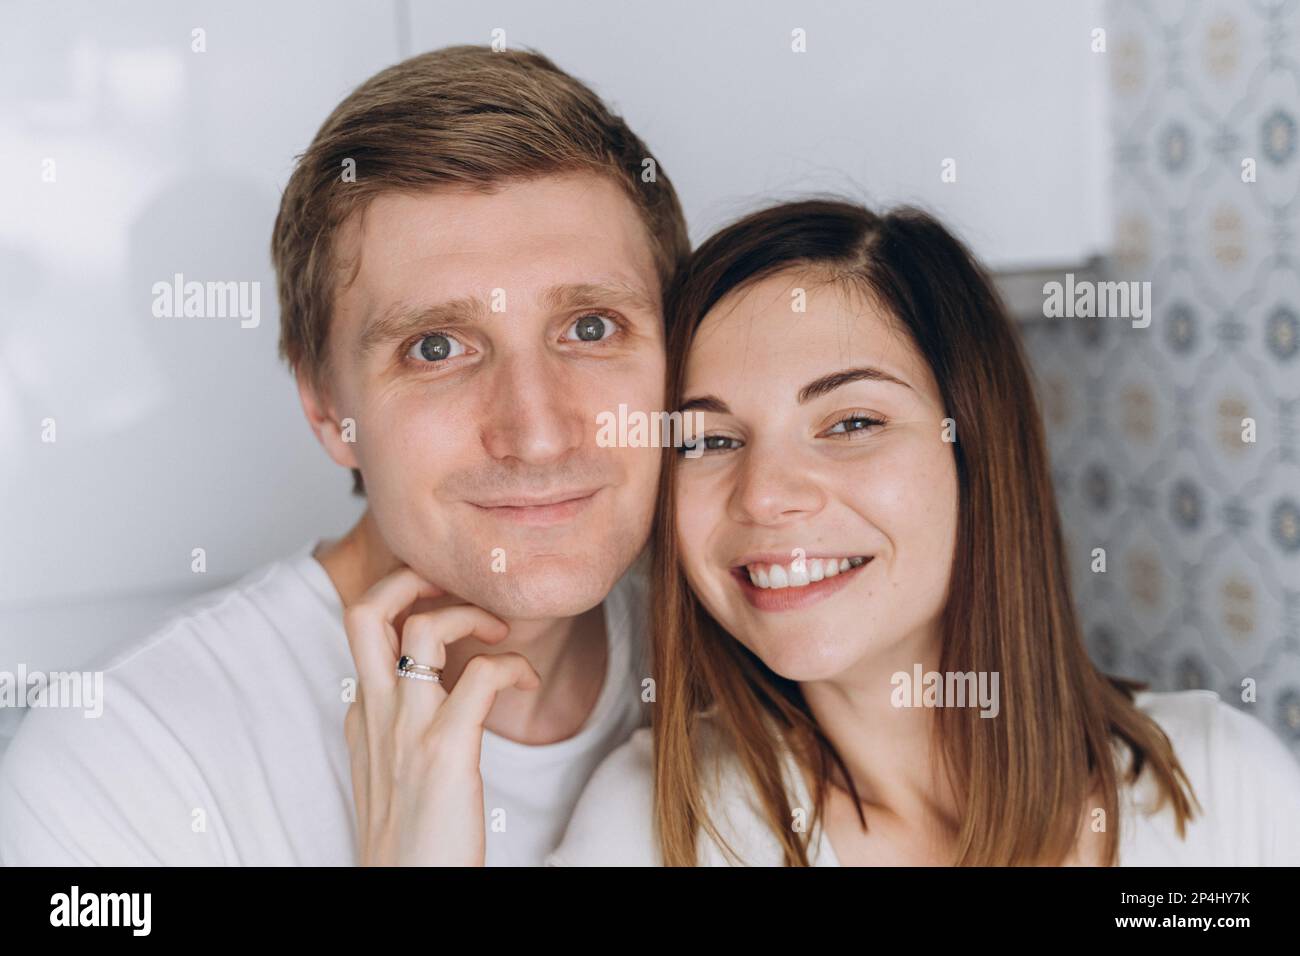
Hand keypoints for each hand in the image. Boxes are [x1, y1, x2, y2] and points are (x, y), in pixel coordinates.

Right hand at [342, 567, 540, 865]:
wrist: (409, 893)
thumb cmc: (413, 840)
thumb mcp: (390, 772)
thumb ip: (399, 727)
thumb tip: (430, 692)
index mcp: (361, 715)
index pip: (364, 629)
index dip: (406, 602)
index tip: (448, 606)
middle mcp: (374, 713)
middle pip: (364, 610)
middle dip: (410, 577)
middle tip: (455, 587)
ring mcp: (406, 729)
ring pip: (423, 627)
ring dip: (471, 614)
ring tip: (500, 634)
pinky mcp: (445, 750)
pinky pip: (483, 675)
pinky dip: (514, 666)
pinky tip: (527, 681)